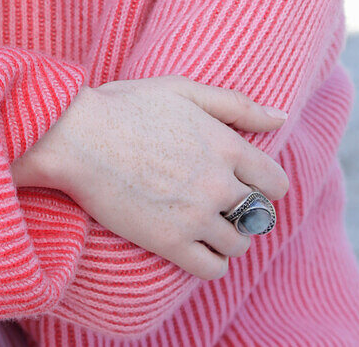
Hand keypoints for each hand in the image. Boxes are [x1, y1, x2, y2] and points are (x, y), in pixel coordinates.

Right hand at [11, 75, 288, 279]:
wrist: (77, 137)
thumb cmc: (126, 107)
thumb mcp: (183, 90)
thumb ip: (236, 105)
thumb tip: (281, 117)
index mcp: (225, 144)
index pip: (274, 182)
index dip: (265, 184)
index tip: (249, 183)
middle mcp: (218, 183)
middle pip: (258, 215)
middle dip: (246, 210)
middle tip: (223, 203)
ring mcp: (196, 216)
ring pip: (238, 244)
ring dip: (230, 237)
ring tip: (208, 224)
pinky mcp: (170, 242)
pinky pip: (212, 268)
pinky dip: (212, 262)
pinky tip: (197, 246)